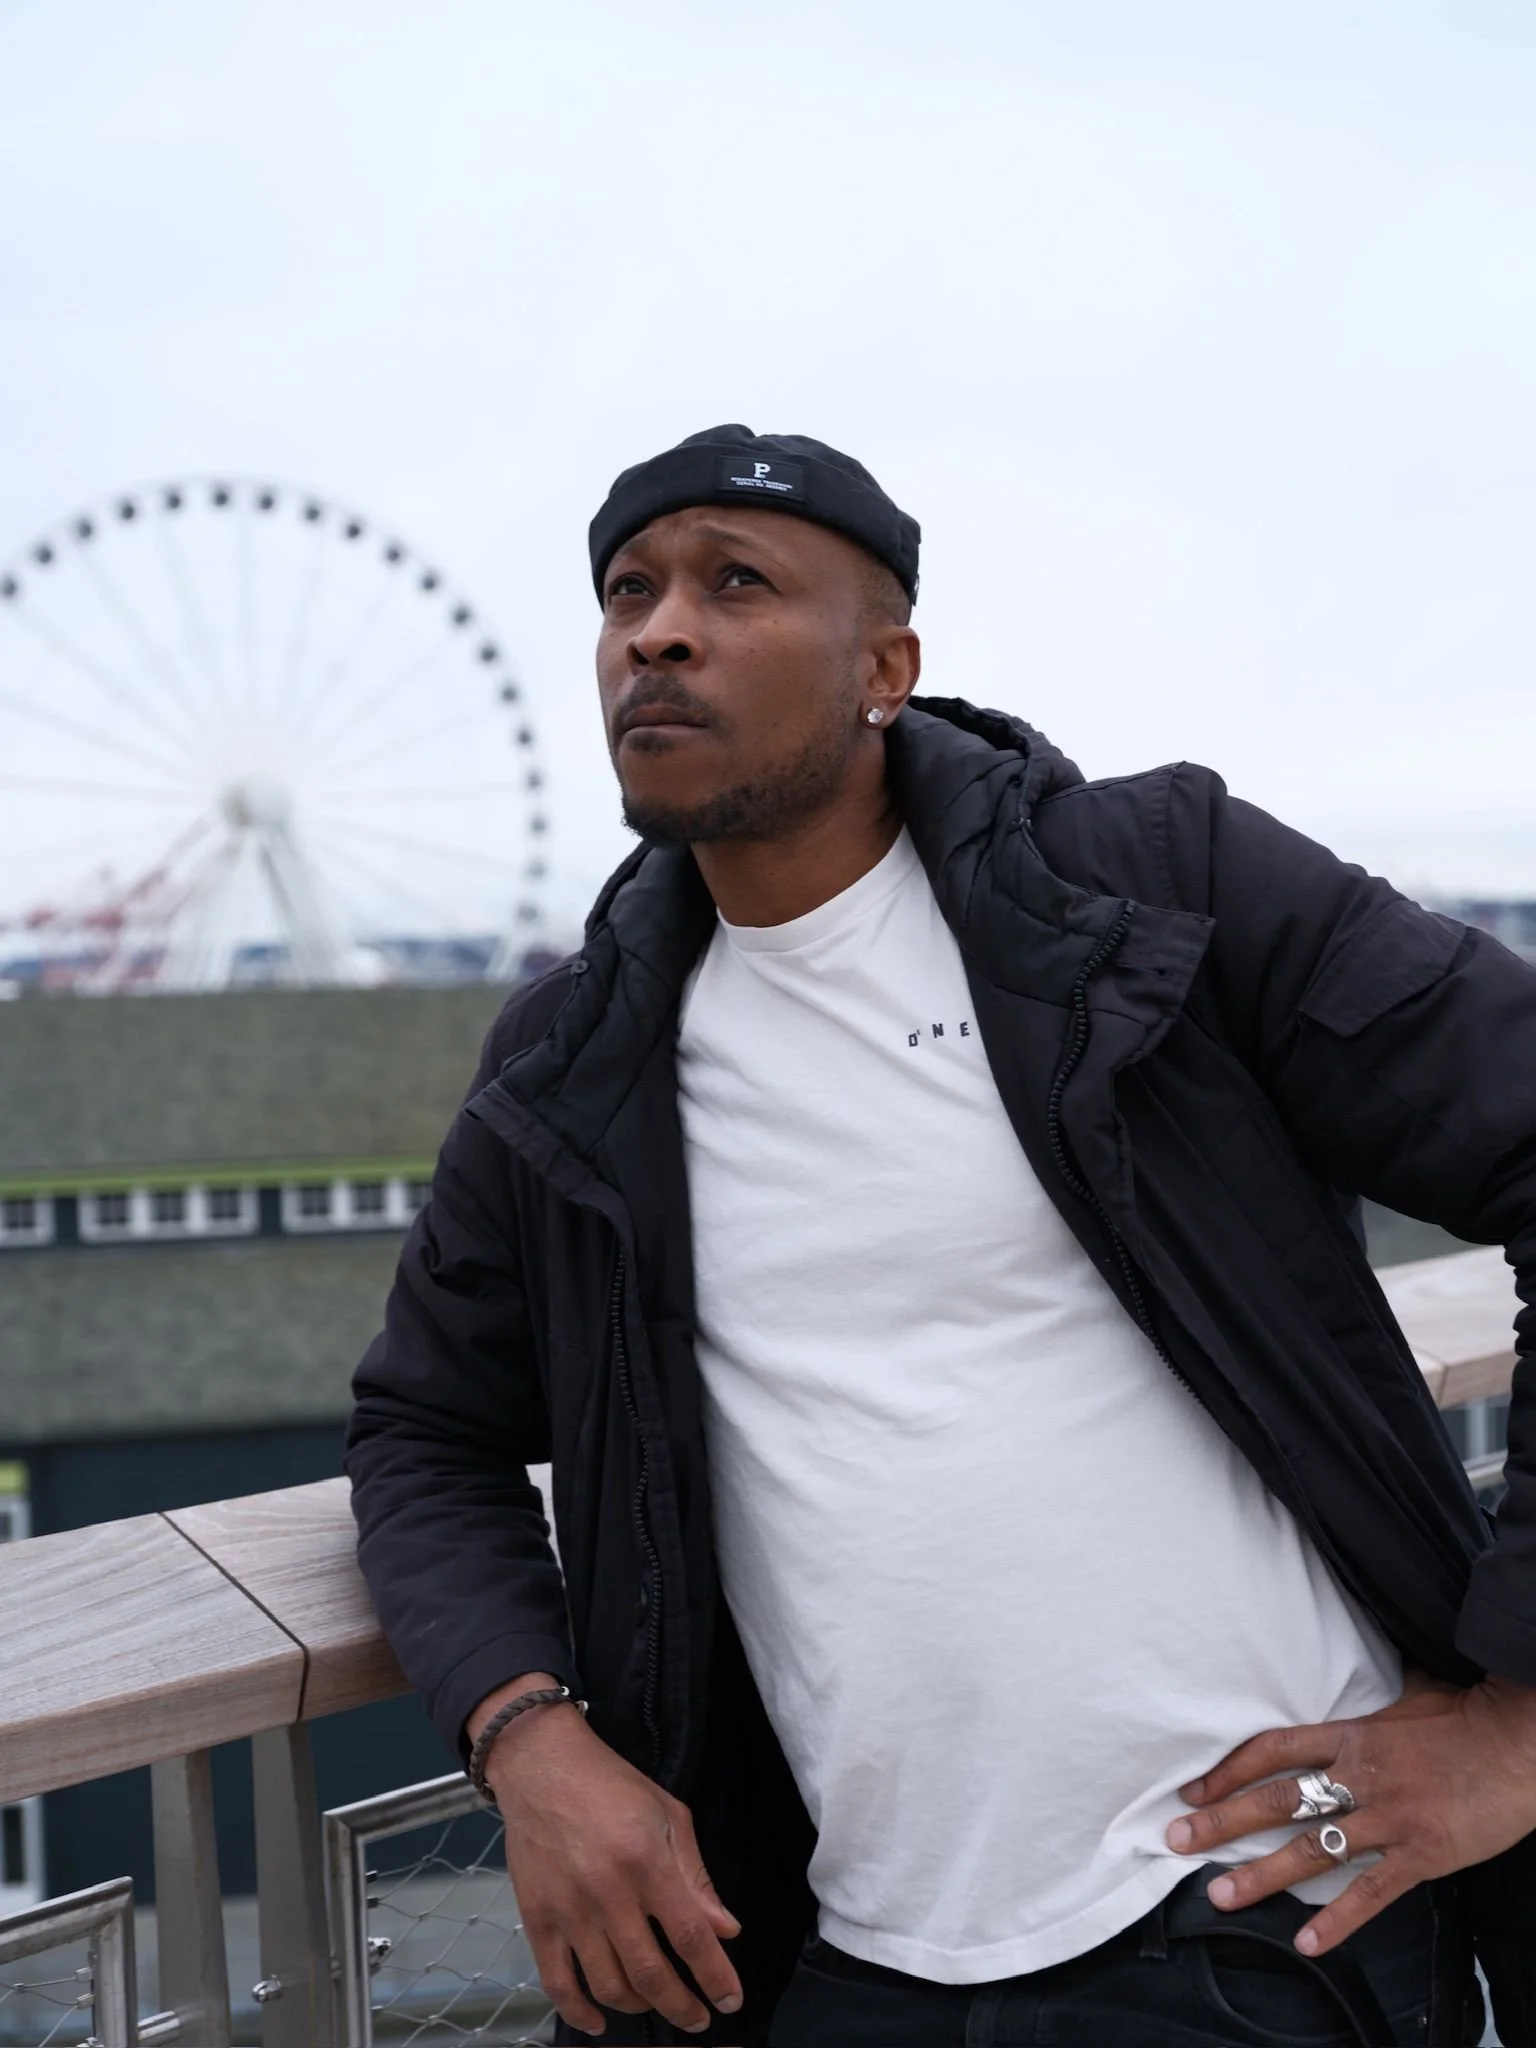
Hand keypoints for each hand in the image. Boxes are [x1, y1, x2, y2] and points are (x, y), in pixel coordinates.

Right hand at [475, 1683, 742, 2036]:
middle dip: (682, 2006)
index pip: (690, 1935)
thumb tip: (725, 1930)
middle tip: (698, 2018)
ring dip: (639, 2006)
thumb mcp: (668, 1815)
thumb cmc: (611, 1785)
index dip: (715, 1975)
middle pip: (650, 1972)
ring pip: (608, 1985)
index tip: (730, 2000)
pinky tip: (600, 2022)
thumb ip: (696, 1876)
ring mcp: (569, 1910)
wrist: (542, 1766)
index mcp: (647, 1861)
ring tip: (656, 2002)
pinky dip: (579, 2013)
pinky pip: (557, 1982)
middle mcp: (608, 1893)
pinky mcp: (537, 1919)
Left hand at [1164, 1673, 1535, 1955]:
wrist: (1520, 1741)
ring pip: (1312, 1850)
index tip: (1193, 1791)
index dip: (1228, 1770)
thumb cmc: (1467, 1715)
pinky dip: (1338, 1921)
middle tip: (1177, 1840)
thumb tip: (1358, 1675)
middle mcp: (1360, 1777)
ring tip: (1220, 1895)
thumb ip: (1373, 1700)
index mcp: (1352, 1736)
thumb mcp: (1408, 1694)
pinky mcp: (1421, 1855)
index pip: (1273, 1751)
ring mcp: (1389, 1818)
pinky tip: (1307, 1942)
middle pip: (1277, 1800)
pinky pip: (1372, 1893)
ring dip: (1261, 1875)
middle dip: (1221, 1821)